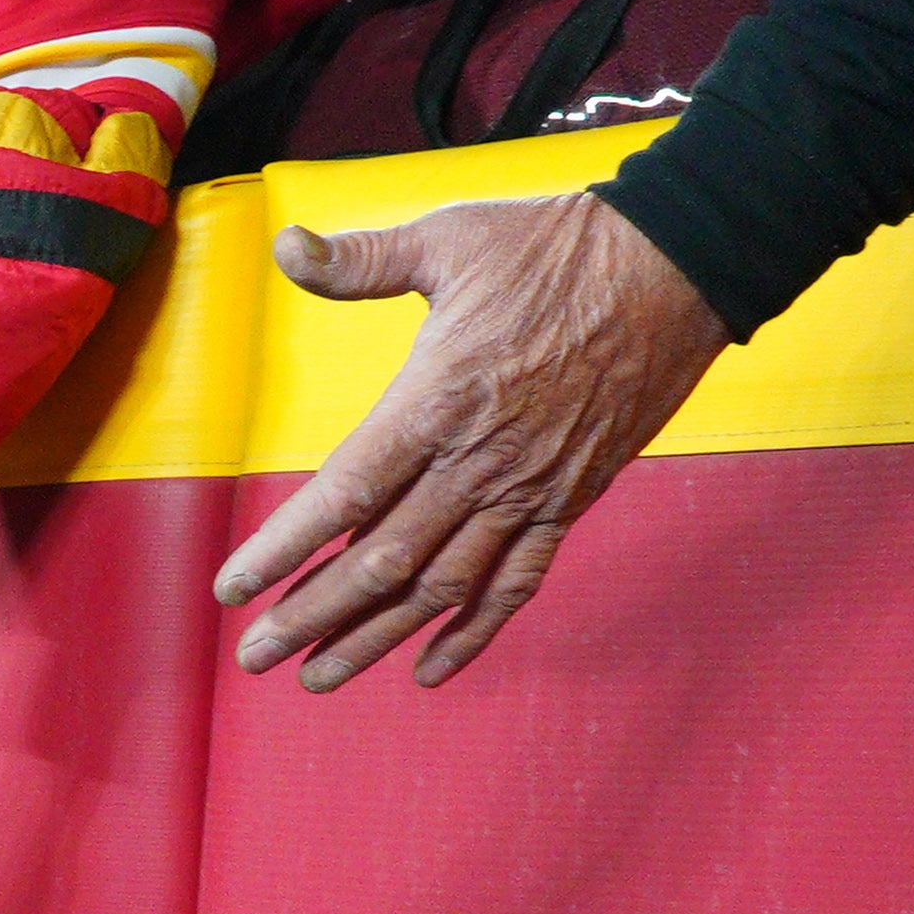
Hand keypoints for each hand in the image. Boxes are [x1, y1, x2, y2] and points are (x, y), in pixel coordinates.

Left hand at [217, 195, 730, 690]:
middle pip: (381, 560)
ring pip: (441, 586)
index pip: (343, 493)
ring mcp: (530, 489)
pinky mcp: (571, 499)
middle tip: (256, 656)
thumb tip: (286, 243)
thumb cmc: (557, 247)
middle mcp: (479, 462)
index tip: (232, 589)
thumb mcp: (450, 238)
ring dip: (375, 637)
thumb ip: (361, 259)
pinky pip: (516, 582)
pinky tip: (429, 668)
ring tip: (317, 675)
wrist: (680, 266)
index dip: (283, 548)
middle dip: (312, 614)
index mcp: (435, 401)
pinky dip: (472, 631)